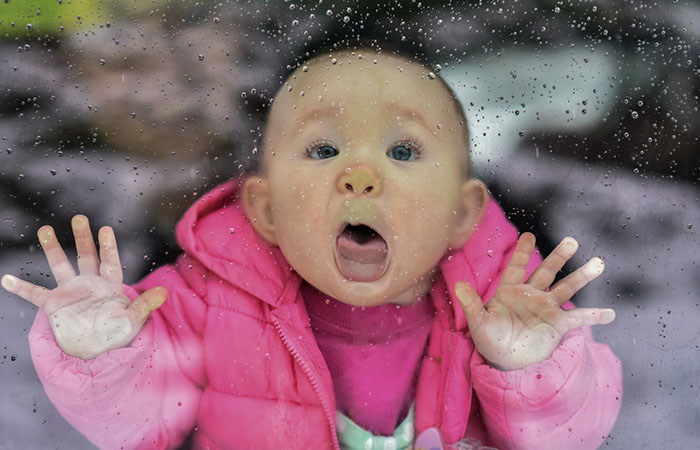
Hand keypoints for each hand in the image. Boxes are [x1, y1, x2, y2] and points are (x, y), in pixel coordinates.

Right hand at [1, 215, 166, 358]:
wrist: (96, 355)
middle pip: (86, 256)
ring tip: (46, 229)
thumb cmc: (117, 336)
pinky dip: (20, 288)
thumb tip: (164, 292)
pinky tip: (6, 279)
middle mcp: (89, 284)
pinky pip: (35, 294)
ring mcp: (70, 293)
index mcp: (110, 286)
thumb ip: (144, 305)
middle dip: (83, 237)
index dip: (108, 246)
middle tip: (79, 217)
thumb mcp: (132, 321)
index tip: (105, 229)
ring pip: (60, 266)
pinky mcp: (55, 305)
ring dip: (52, 248)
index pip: (110, 261)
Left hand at [455, 232, 614, 370]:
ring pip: (565, 288)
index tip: (530, 236)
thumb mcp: (477, 322)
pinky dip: (593, 316)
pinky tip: (610, 314)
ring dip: (581, 277)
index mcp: (510, 291)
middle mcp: (531, 295)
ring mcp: (546, 308)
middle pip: (547, 271)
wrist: (505, 361)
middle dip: (558, 257)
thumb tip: (459, 286)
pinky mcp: (557, 324)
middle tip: (572, 241)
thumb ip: (470, 304)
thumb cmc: (489, 339)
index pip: (518, 267)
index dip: (524, 252)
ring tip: (598, 264)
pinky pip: (578, 318)